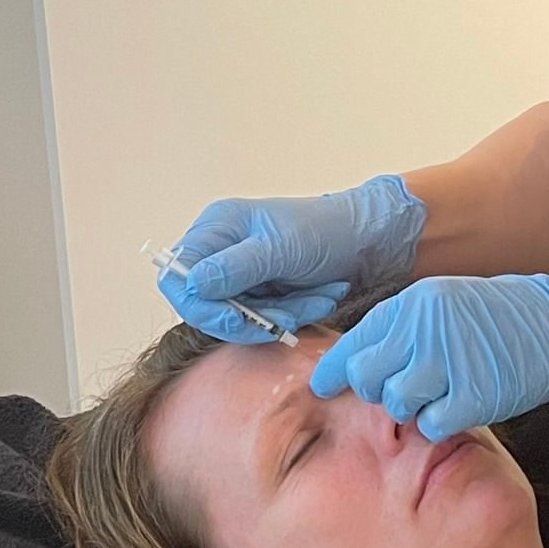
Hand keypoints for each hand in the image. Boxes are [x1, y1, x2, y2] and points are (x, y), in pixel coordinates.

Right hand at [161, 174, 425, 342]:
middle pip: (206, 306)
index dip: (203, 306)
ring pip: (239, 318)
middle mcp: (221, 250)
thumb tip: (192, 284)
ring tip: (320, 298)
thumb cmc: (328, 230)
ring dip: (282, 316)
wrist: (370, 238)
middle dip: (252, 317)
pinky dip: (293, 315)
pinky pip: (263, 320)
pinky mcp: (262, 293)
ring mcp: (241, 274)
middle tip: (290, 317)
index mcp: (217, 227)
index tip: (239, 319)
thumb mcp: (283, 248)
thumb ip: (237, 267)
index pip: (178, 277)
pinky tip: (322, 298)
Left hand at [308, 274, 548, 438]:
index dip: (332, 373)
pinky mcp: (473, 395)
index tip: (324, 387)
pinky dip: (438, 422)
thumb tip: (353, 360)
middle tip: (402, 387)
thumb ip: (398, 328)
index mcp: (410, 306)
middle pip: (367, 378)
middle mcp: (423, 331)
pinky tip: (455, 406)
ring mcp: (448, 363)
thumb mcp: (438, 305)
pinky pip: (430, 424)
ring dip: (409, 407)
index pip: (352, 345)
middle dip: (376, 389)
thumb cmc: (492, 316)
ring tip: (435, 394)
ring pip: (395, 403)